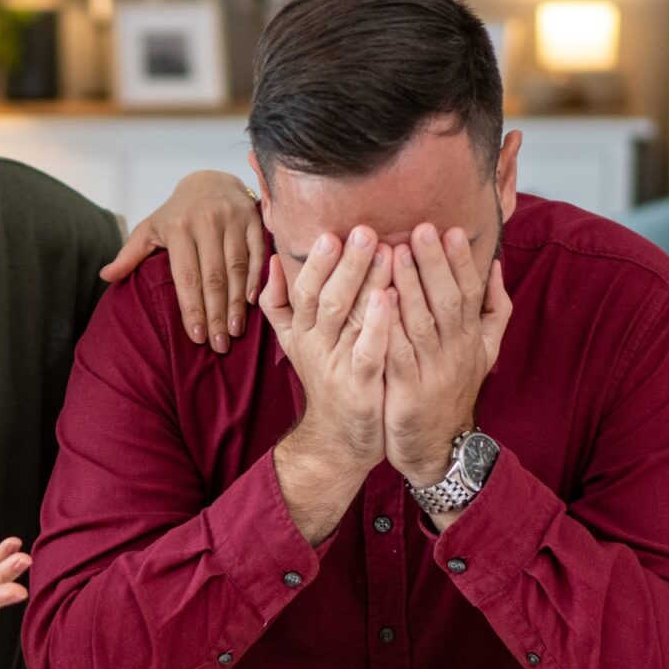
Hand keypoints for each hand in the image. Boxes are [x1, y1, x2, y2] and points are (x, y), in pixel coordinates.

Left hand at [100, 170, 265, 353]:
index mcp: (178, 227)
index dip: (192, 309)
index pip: (186, 276)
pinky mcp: (253, 219)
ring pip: (235, 268)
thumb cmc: (177, 213)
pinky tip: (250, 303)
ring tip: (234, 332)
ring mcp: (232, 219)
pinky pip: (256, 253)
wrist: (211, 179)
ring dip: (236, 303)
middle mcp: (205, 221)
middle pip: (213, 277)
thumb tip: (105, 277)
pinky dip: (254, 279)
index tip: (197, 337)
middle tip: (219, 345)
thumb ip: (129, 254)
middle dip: (216, 314)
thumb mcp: (150, 229)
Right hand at [259, 227, 395, 540]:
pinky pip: (368, 352)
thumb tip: (275, 261)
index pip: (305, 289)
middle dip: (346, 263)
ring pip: (349, 319)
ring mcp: (337, 366)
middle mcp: (315, 345)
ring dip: (366, 284)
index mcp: (302, 330)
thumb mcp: (296, 341)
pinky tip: (393, 300)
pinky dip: (378, 326)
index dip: (317, 263)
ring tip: (386, 252)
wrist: (339, 437)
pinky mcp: (361, 386)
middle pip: (327, 298)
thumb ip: (280, 303)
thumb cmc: (325, 378)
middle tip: (364, 230)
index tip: (331, 231)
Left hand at [384, 224, 512, 486]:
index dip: (462, 262)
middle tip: (422, 229)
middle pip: (448, 301)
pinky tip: (378, 301)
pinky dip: (390, 326)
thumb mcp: (484, 352)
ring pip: (423, 322)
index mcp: (472, 337)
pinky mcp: (407, 389)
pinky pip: (398, 353)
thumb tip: (496, 266)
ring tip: (396, 253)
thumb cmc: (453, 389)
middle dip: (435, 264)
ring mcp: (433, 370)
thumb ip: (493, 310)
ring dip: (410, 286)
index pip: (471, 292)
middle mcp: (456, 351)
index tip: (452, 230)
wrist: (438, 446)